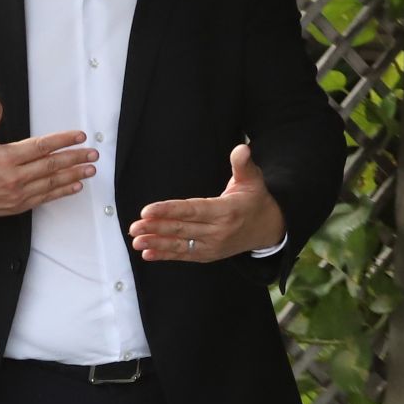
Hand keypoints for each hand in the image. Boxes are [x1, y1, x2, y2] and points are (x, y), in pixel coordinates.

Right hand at [0, 94, 96, 218]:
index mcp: (6, 157)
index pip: (41, 147)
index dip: (63, 141)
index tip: (78, 136)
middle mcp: (14, 177)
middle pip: (52, 165)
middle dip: (75, 158)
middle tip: (92, 153)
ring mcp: (18, 194)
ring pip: (52, 183)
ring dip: (74, 175)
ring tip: (90, 169)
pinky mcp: (18, 206)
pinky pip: (45, 198)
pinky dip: (62, 192)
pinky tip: (75, 186)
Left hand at [131, 142, 283, 262]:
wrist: (268, 228)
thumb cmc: (255, 200)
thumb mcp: (253, 179)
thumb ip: (243, 164)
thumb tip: (242, 148)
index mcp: (226, 211)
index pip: (192, 210)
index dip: (169, 210)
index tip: (147, 210)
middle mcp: (218, 231)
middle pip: (182, 229)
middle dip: (156, 228)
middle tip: (134, 226)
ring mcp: (213, 246)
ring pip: (180, 244)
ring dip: (157, 243)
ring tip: (136, 241)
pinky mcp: (208, 255)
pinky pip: (184, 255)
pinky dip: (166, 255)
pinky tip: (148, 253)